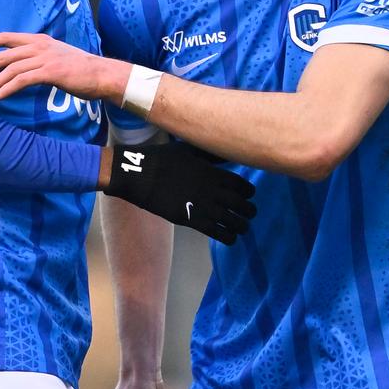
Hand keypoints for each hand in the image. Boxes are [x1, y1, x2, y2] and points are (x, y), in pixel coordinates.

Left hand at [0, 31, 130, 102]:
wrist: (102, 74)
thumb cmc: (79, 69)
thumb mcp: (55, 56)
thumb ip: (37, 58)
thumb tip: (19, 67)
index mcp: (38, 40)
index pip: (6, 37)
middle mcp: (39, 46)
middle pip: (2, 55)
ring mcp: (45, 58)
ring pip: (10, 69)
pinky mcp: (51, 72)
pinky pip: (23, 80)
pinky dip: (8, 88)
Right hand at [105, 140, 256, 243]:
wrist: (138, 174)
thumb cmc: (160, 159)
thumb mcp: (187, 150)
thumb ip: (207, 155)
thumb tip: (222, 153)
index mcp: (212, 172)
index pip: (241, 185)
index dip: (248, 192)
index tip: (249, 195)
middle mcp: (211, 189)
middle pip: (241, 204)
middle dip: (249, 210)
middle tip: (250, 213)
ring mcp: (201, 206)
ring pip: (232, 220)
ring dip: (241, 226)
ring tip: (242, 228)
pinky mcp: (190, 219)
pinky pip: (216, 232)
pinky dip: (228, 237)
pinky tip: (230, 238)